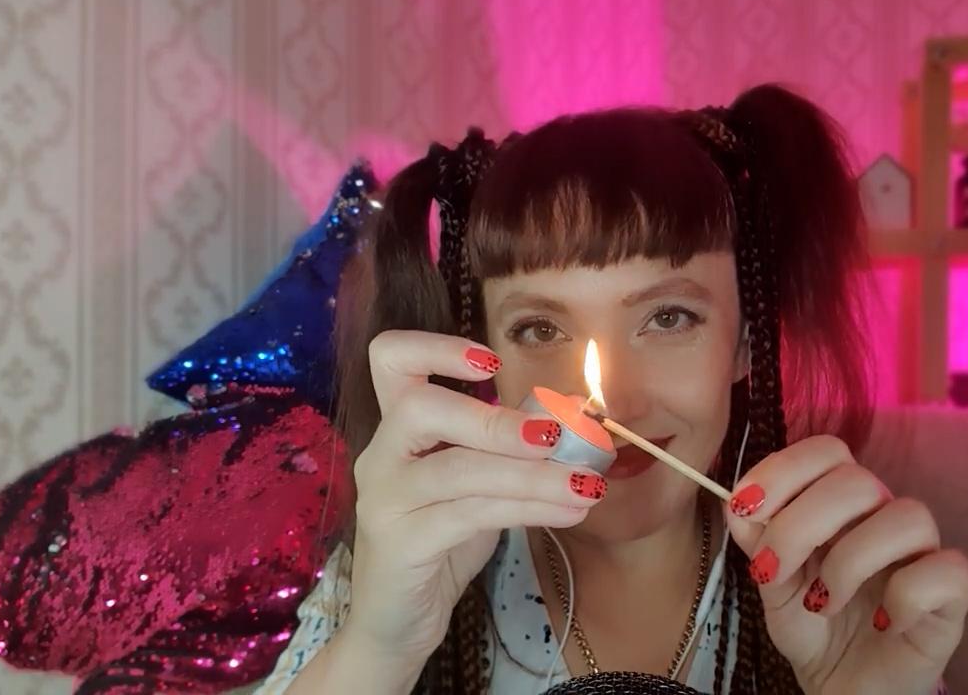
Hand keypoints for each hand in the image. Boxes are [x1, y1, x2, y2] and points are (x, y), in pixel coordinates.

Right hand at [345, 330, 607, 664]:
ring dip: (533, 474)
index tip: (493, 364)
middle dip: (497, 420)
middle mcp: (381, 454)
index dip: (437, 348)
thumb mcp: (480, 481)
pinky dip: (528, 509)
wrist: (399, 619)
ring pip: (460, 469)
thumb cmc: (440, 539)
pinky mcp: (399, 543)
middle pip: (420, 407)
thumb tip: (572, 404)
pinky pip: (469, 515)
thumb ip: (514, 439)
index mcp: (397, 426)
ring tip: (586, 484)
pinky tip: (568, 512)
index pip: (391, 359)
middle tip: (558, 438)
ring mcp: (384, 499)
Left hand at [724, 435, 967, 694]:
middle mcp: (884, 514)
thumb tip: (736, 499)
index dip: (785, 470)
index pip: (826, 451)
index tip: (745, 507)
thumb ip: (757, 538)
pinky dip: (906, 597)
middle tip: (773, 572)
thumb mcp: (772, 582)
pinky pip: (946, 570)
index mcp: (840, 501)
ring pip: (907, 516)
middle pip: (858, 480)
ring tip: (823, 604)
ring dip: (850, 563)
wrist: (843, 684)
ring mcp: (922, 551)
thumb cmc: (812, 625)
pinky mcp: (951, 594)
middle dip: (801, 525)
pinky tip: (882, 622)